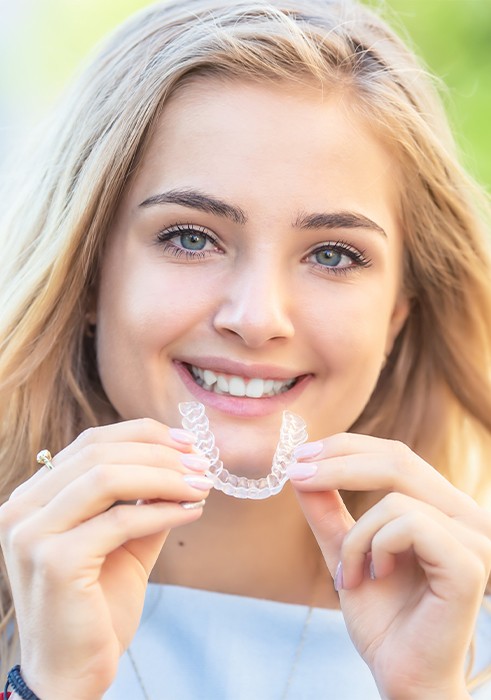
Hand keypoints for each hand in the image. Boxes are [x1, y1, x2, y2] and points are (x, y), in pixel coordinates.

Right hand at [0, 419, 211, 699]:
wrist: (72, 672)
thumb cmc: (97, 606)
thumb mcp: (123, 541)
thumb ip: (143, 501)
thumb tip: (185, 464)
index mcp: (34, 497)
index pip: (91, 442)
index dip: (143, 434)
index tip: (187, 442)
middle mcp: (23, 508)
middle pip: (99, 453)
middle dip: (160, 454)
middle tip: (202, 464)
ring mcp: (32, 534)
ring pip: (107, 478)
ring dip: (165, 476)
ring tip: (201, 485)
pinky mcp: (55, 562)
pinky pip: (121, 520)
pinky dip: (163, 511)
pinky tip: (192, 512)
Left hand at [289, 434, 490, 699]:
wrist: (402, 674)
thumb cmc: (382, 619)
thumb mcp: (346, 552)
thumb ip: (328, 512)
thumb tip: (302, 469)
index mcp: (440, 509)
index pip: (396, 455)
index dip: (347, 447)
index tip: (302, 455)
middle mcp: (463, 516)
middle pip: (398, 459)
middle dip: (338, 463)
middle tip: (298, 475)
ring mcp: (472, 538)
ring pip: (394, 498)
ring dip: (356, 537)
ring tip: (351, 574)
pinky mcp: (468, 563)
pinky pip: (409, 524)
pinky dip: (377, 548)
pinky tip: (377, 577)